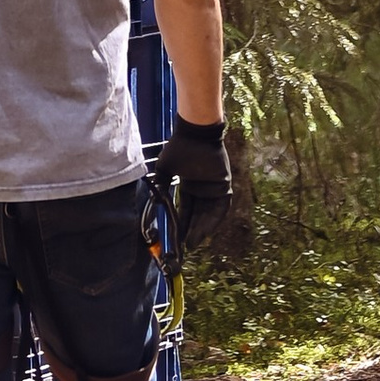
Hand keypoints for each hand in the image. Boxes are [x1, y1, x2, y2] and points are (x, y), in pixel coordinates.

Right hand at [147, 113, 235, 262]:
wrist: (195, 133)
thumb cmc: (180, 147)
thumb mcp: (165, 169)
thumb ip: (161, 184)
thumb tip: (155, 199)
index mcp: (190, 186)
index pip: (186, 210)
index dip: (181, 224)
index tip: (176, 238)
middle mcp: (202, 189)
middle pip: (198, 215)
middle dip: (192, 231)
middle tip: (185, 246)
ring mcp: (214, 188)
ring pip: (209, 215)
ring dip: (202, 229)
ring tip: (193, 242)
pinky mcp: (224, 185)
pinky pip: (221, 208)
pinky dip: (214, 220)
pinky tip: (206, 231)